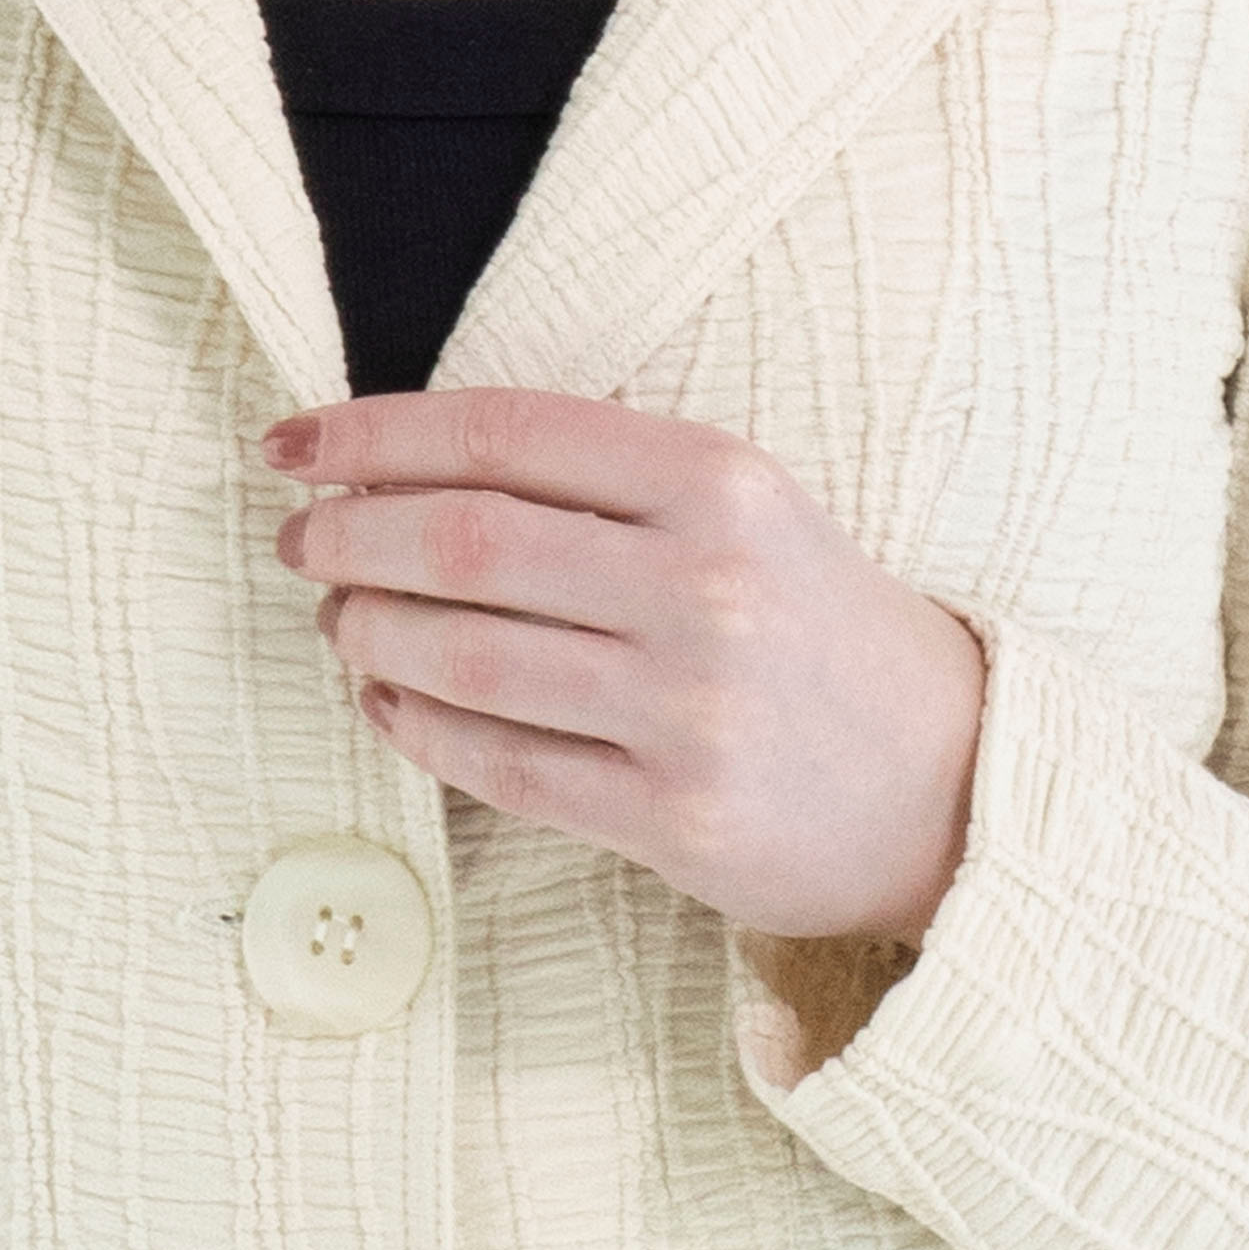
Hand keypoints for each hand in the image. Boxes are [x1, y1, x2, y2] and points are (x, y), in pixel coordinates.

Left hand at [260, 387, 984, 947]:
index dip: (376, 433)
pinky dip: (419, 729)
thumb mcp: (750, 514)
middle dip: (350, 536)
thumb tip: (408, 467)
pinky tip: (389, 704)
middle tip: (304, 541)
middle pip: (466, 542)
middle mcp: (706, 586)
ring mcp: (689, 709)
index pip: (507, 432)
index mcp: (723, 483)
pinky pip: (501, 766)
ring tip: (342, 622)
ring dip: (370, 634)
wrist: (954, 783)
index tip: (294, 442)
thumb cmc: (821, 634)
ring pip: (466, 656)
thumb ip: (608, 482)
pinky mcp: (675, 816)